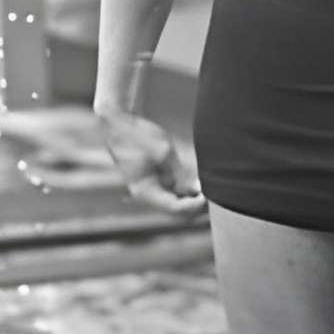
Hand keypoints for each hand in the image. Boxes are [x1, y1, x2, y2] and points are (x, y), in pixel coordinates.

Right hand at [96, 105, 207, 219]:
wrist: (119, 124)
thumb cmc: (137, 136)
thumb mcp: (163, 152)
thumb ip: (179, 171)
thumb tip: (197, 187)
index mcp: (145, 192)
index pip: (174, 209)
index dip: (193, 206)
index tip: (208, 197)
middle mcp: (149, 194)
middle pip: (177, 209)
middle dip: (196, 204)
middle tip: (214, 194)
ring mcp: (153, 187)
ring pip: (178, 201)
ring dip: (194, 197)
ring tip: (210, 187)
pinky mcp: (158, 179)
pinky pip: (176, 190)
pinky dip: (189, 188)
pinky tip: (201, 181)